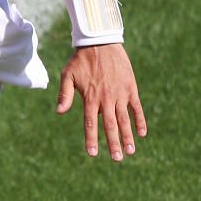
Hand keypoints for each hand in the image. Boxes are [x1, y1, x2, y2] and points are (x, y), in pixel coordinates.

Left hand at [55, 43, 146, 160]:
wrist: (101, 42)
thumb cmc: (81, 60)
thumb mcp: (68, 75)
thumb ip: (65, 94)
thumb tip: (59, 112)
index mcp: (90, 98)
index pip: (90, 124)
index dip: (91, 139)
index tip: (92, 154)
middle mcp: (106, 99)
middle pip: (110, 125)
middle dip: (114, 143)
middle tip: (117, 159)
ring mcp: (120, 94)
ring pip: (124, 119)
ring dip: (128, 136)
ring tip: (130, 151)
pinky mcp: (130, 88)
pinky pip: (136, 108)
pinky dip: (139, 120)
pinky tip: (142, 133)